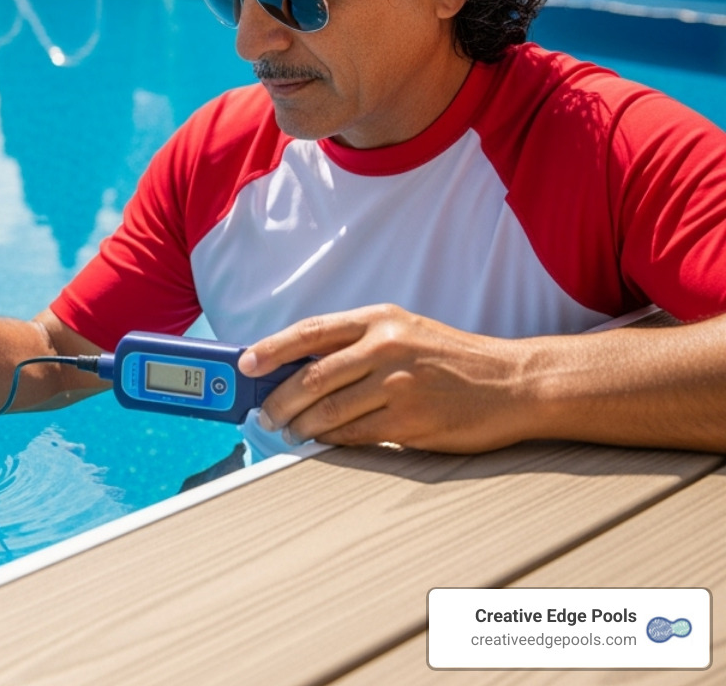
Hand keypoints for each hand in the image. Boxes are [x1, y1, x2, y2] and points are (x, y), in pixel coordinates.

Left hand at [237, 304, 537, 452]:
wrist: (513, 383)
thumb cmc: (451, 360)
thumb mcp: (404, 332)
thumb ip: (356, 345)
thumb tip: (298, 368)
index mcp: (380, 319)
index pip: (311, 331)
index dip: (272, 348)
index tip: (246, 364)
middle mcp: (387, 346)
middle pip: (312, 376)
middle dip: (280, 399)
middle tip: (265, 413)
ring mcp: (399, 384)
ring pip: (329, 409)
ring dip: (301, 425)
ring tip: (289, 431)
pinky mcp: (411, 421)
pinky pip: (356, 434)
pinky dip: (332, 439)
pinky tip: (323, 441)